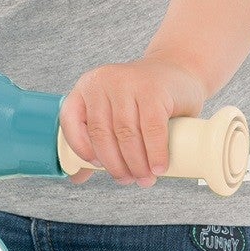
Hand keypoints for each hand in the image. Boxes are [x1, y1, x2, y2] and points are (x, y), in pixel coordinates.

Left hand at [60, 57, 208, 185]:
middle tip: (129, 180)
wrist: (178, 70)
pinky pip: (152, 129)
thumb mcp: (114, 111)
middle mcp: (103, 81)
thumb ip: (96, 138)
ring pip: (126, 135)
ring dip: (136, 164)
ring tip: (145, 178)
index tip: (97, 166)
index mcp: (87, 86)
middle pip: (102, 133)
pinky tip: (159, 167)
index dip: (81, 148)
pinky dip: (155, 153)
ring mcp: (129, 83)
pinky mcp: (154, 90)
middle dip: (115, 165)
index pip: (71, 121)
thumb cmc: (143, 98)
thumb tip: (78, 176)